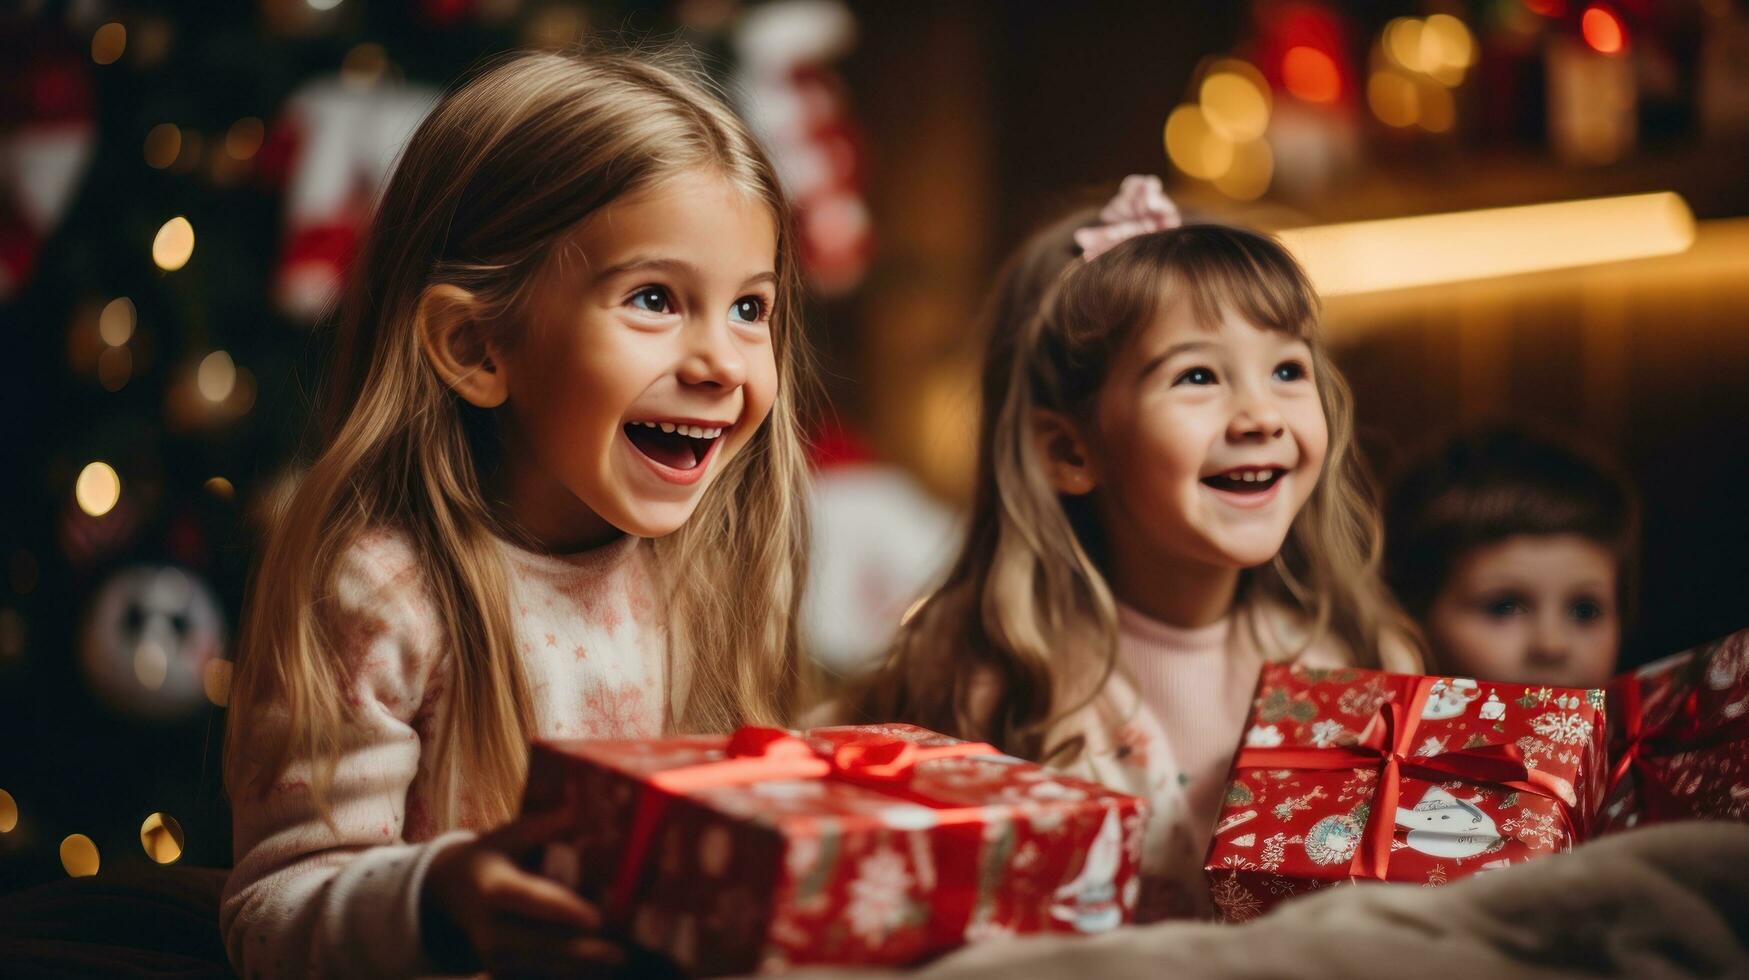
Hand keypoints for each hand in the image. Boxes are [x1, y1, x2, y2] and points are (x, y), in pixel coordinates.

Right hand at [420, 805, 627, 977]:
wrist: (448, 890)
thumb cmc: (490, 855)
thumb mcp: (507, 835)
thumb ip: (542, 826)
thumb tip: (579, 808)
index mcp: (492, 888)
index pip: (531, 902)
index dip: (564, 912)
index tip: (597, 919)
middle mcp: (489, 928)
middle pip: (540, 944)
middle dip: (582, 952)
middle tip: (621, 955)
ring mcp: (493, 955)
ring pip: (542, 967)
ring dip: (580, 968)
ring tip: (618, 964)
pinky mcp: (500, 971)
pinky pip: (537, 976)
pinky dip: (567, 973)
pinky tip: (598, 972)